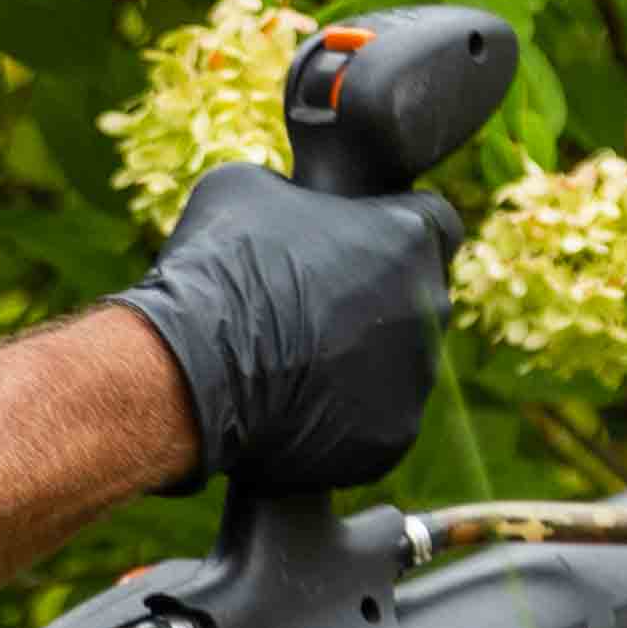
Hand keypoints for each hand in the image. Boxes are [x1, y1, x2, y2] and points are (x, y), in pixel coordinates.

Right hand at [115, 160, 465, 495]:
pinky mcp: (390, 440)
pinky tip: (291, 409)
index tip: (357, 240)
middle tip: (311, 306)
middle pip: (417, 297)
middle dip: (376, 298)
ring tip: (292, 364)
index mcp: (409, 236)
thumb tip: (292, 206)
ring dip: (358, 361)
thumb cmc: (220, 266)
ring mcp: (416, 381)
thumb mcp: (249, 188)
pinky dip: (340, 419)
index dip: (392, 228)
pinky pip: (372, 422)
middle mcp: (431, 308)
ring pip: (397, 364)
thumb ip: (297, 195)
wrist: (192, 370)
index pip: (433, 221)